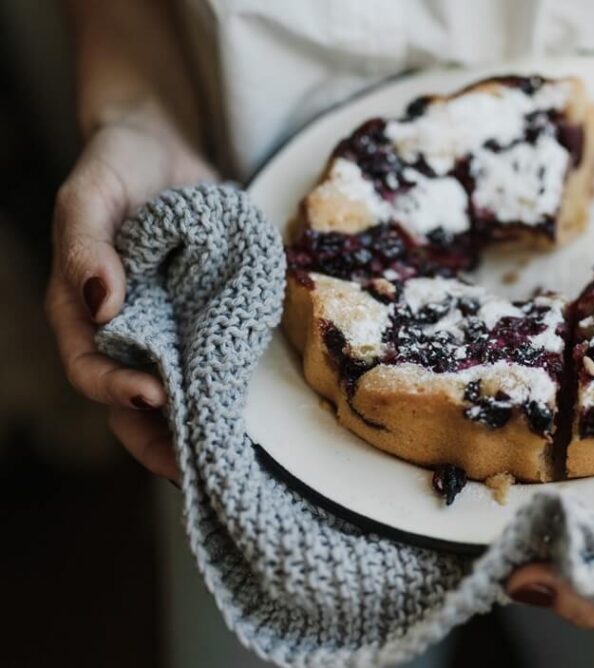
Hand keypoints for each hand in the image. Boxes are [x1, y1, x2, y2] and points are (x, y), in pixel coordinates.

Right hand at [46, 102, 214, 481]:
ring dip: (193, 428)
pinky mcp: (201, 317)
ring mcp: (163, 326)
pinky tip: (247, 417)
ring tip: (223, 460)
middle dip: (157, 438)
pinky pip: (209, 361)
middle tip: (193, 465)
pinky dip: (222, 390)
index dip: (117, 389)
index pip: (90, 366)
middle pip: (129, 401)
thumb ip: (85, 243)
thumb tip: (99, 302)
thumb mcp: (89, 193)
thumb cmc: (116, 165)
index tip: (155, 396)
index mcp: (80, 309)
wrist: (163, 145)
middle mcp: (121, 328)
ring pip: (173, 392)